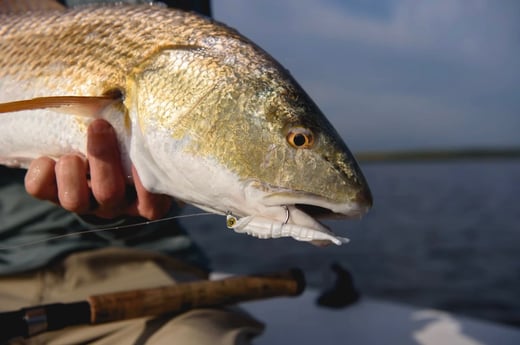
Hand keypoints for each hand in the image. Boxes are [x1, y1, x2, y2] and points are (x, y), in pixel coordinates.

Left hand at [24, 119, 171, 219]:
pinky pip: (40, 190)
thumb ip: (143, 132)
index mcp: (142, 199)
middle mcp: (114, 206)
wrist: (97, 156)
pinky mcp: (53, 196)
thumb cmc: (129, 144)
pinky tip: (49, 157)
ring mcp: (84, 204)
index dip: (146, 185)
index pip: (151, 205)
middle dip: (102, 158)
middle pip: (109, 194)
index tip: (140, 151)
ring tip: (72, 151)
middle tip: (100, 125)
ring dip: (71, 170)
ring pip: (74, 200)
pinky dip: (41, 171)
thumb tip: (139, 94)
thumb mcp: (140, 142)